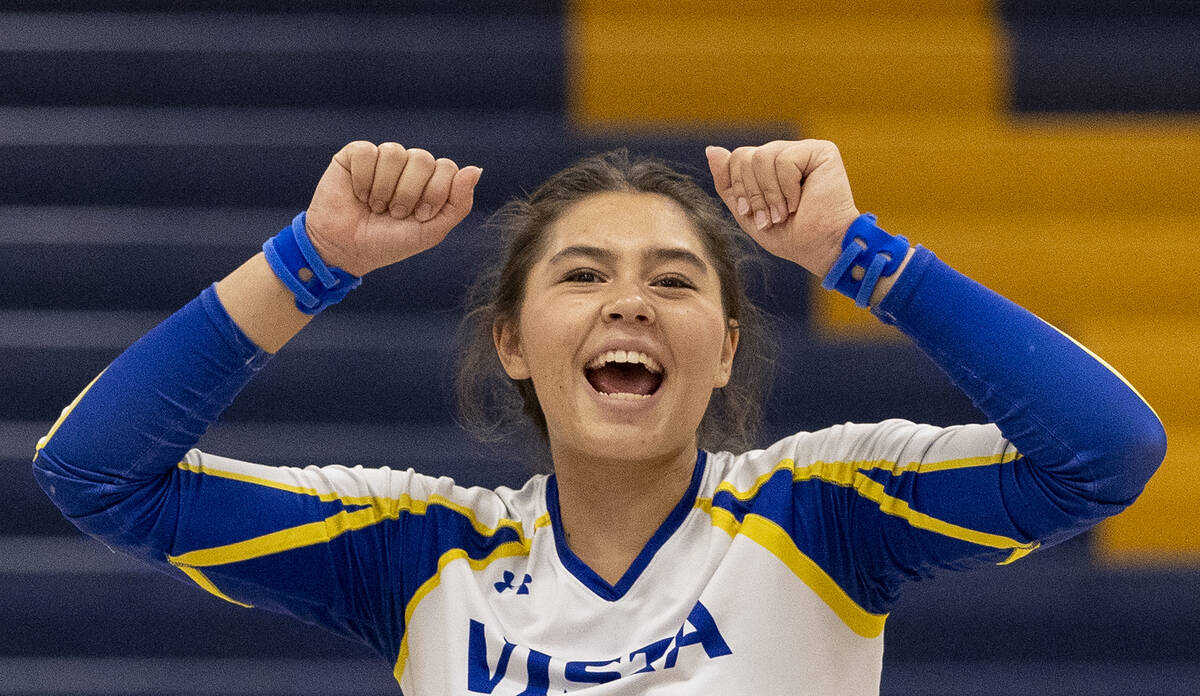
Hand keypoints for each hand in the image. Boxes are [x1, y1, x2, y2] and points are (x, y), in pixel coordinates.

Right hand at [304, 141, 482, 276]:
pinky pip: (366, 151)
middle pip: (423, 158)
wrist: (347, 250)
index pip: (447, 168)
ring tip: (375, 206)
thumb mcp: (433, 230)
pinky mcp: (354, 155)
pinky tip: (358, 194)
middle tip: (396, 213)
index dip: (435, 193)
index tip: (419, 216)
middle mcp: (408, 166)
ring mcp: (381, 158)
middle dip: (410, 193)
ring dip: (385, 189)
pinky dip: (363, 179)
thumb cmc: (390, 242)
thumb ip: (459, 202)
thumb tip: (476, 169)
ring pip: (394, 152)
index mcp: (429, 180)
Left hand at [706, 140, 859, 276]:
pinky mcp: (822, 150)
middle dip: (754, 194)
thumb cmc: (789, 235)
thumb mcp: (747, 213)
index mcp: (768, 167)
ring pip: (762, 157)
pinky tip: (802, 201)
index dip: (740, 189)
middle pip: (745, 156)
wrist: (819, 247)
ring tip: (786, 211)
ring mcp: (803, 150)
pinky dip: (788, 188)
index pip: (737, 158)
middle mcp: (785, 153)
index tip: (754, 214)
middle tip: (772, 216)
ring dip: (771, 195)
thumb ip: (728, 183)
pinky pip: (784, 160)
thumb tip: (712, 150)